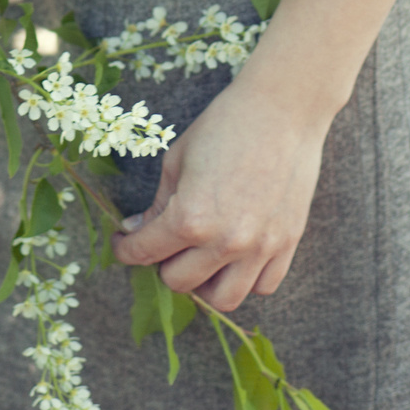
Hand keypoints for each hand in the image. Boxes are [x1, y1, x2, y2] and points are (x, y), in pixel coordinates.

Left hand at [110, 55, 327, 312]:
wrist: (282, 109)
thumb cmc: (224, 125)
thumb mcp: (178, 159)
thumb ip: (159, 203)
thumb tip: (137, 231)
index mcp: (191, 219)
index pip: (145, 253)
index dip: (125, 249)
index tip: (122, 243)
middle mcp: (225, 242)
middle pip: (180, 282)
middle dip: (163, 263)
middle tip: (164, 242)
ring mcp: (259, 248)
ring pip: (223, 299)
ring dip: (204, 283)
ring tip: (200, 259)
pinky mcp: (287, 244)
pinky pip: (263, 286)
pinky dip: (246, 279)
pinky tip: (235, 257)